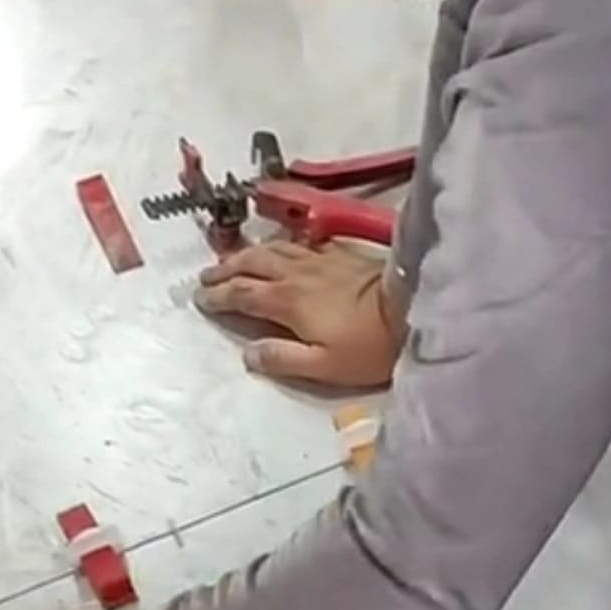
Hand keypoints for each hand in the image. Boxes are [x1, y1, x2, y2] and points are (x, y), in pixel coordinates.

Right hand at [195, 239, 400, 385]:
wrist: (412, 309)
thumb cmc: (368, 346)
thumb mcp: (322, 366)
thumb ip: (282, 358)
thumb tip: (247, 352)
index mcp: (288, 301)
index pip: (242, 293)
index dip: (217, 295)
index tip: (199, 298)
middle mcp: (298, 273)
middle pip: (252, 263)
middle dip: (226, 268)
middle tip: (206, 275)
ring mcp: (320, 259)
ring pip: (275, 248)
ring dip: (249, 252)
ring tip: (234, 258)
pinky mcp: (342, 253)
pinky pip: (302, 243)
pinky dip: (283, 243)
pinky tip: (283, 246)